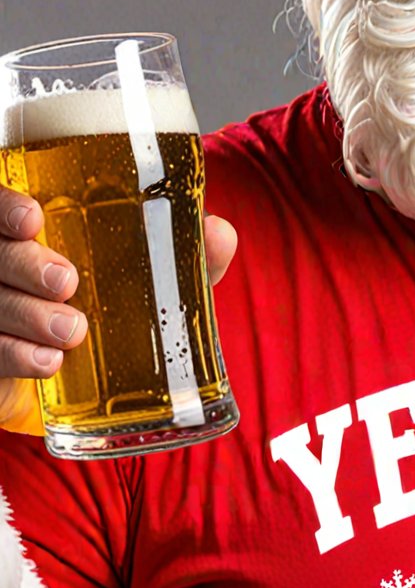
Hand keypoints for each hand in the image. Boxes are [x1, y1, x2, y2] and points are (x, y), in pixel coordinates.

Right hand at [0, 184, 237, 426]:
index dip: (4, 206)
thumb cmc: (113, 305)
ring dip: (26, 315)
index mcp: (29, 231)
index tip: (33, 218)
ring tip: (70, 332)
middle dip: (24, 264)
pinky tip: (48, 363)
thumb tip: (219, 232)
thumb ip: (182, 252)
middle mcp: (2, 265)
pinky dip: (16, 356)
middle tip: (66, 281)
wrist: (86, 380)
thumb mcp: (150, 276)